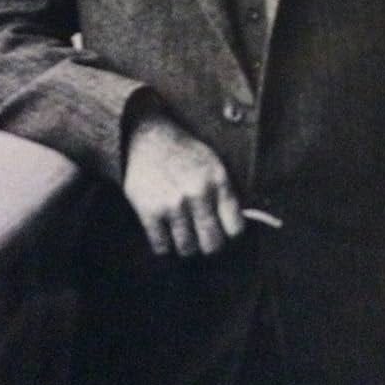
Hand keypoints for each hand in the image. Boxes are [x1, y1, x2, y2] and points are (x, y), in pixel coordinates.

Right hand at [123, 116, 244, 256]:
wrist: (148, 136)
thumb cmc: (186, 154)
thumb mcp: (215, 165)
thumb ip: (225, 194)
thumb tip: (235, 230)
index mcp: (218, 181)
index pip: (235, 229)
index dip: (229, 234)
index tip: (222, 231)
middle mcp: (198, 193)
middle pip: (212, 245)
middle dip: (208, 244)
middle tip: (202, 237)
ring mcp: (172, 203)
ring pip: (187, 249)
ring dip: (186, 246)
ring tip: (183, 234)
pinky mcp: (148, 210)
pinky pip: (161, 247)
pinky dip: (164, 246)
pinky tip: (165, 233)